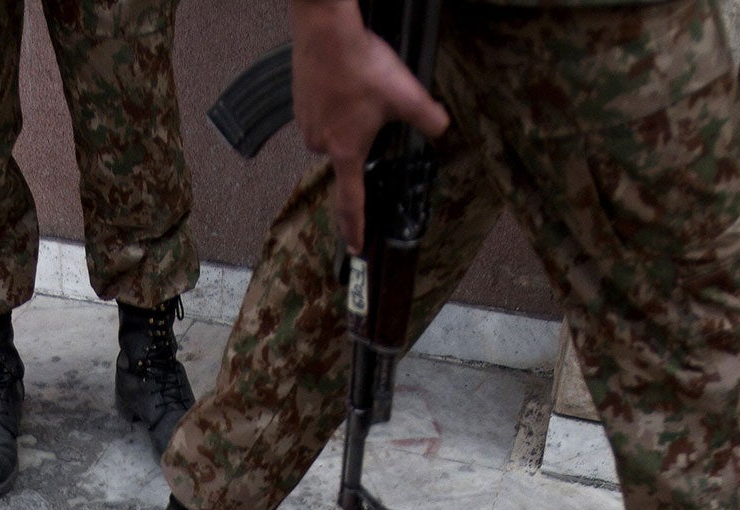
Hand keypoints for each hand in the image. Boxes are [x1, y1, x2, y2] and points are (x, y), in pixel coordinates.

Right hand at [290, 0, 448, 252]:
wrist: (325, 33)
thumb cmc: (360, 66)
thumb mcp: (405, 95)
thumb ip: (428, 118)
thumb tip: (441, 129)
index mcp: (347, 152)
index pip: (351, 202)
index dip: (354, 227)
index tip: (355, 247)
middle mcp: (322, 144)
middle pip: (346, 156)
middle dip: (360, 139)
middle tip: (371, 109)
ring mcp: (306, 124)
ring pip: (333, 133)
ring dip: (346, 119)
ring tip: (358, 91)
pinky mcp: (298, 104)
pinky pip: (320, 114)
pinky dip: (332, 103)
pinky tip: (343, 83)